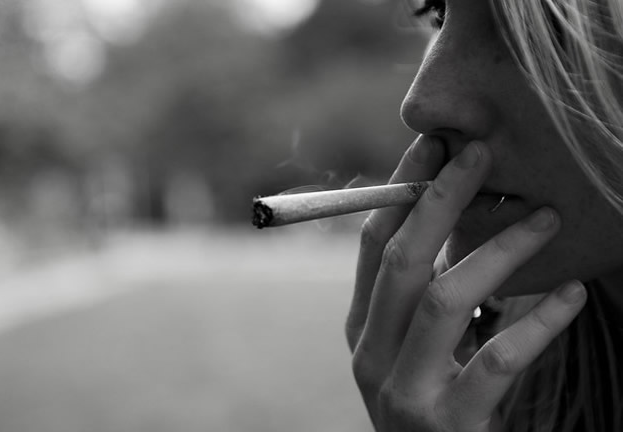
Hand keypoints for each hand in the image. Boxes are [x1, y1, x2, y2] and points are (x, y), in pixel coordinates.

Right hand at [345, 135, 586, 431]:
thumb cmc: (431, 397)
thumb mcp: (408, 344)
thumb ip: (415, 293)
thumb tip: (442, 211)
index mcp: (361, 328)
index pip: (372, 243)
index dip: (401, 190)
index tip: (435, 145)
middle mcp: (369, 355)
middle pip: (401, 261)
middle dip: (440, 200)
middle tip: (480, 153)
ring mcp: (403, 391)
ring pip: (444, 300)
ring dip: (499, 251)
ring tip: (546, 218)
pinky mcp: (446, 424)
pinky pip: (497, 359)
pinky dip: (538, 321)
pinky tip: (571, 294)